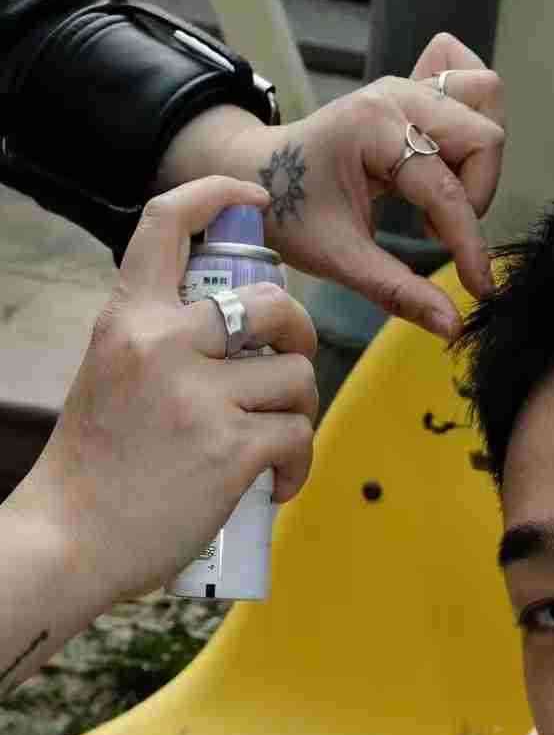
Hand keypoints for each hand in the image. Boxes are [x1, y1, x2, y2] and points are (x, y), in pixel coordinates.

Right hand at [10, 175, 318, 605]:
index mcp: (128, 318)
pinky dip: (299, 464)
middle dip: (300, 334)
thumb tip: (226, 335)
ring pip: (298, 375)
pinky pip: (298, 435)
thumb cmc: (93, 468)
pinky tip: (277, 485)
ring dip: (300, 411)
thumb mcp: (109, 375)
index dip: (220, 196)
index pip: (168, 223)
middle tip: (289, 367)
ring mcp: (201, 396)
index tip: (256, 202)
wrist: (72, 538)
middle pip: (273, 305)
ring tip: (276, 443)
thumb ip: (158, 345)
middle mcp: (164, 344)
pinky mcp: (232, 449)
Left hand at [165, 32, 504, 341]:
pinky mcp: (413, 90)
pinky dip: (470, 119)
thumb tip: (452, 325)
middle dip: (476, 193)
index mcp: (373, 130)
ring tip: (439, 196)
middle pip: (483, 134)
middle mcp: (396, 96)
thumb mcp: (341, 259)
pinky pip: (465, 81)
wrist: (257, 173)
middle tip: (439, 229)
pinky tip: (444, 158)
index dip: (470, 245)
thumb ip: (400, 291)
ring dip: (477, 157)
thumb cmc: (290, 211)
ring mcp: (406, 87)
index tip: (477, 287)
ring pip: (483, 99)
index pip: (447, 189)